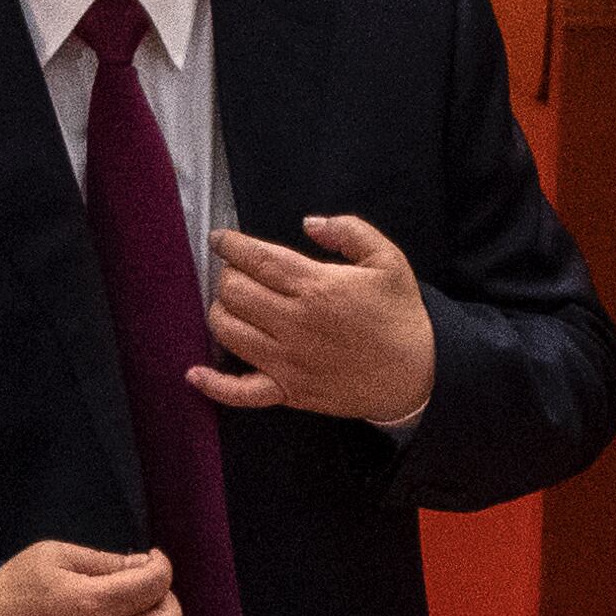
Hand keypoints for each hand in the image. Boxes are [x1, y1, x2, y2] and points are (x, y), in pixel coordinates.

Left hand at [187, 214, 434, 423]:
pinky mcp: (288, 392)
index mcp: (316, 286)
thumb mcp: (388, 259)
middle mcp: (294, 323)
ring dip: (221, 312)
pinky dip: (213, 385)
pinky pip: (240, 393)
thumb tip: (309, 222)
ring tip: (233, 305)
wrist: (421, 375)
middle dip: (228, 276)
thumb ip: (348, 231)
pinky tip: (194, 373)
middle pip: (234, 292)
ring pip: (228, 332)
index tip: (221, 239)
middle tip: (240, 272)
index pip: (256, 259)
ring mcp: (287, 361)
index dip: (230, 245)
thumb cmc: (402, 315)